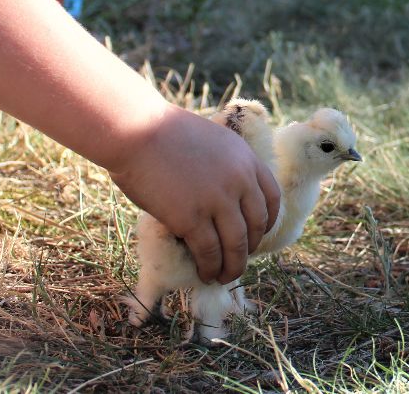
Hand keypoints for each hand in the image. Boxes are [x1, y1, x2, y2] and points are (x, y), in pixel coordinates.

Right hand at [109, 106, 280, 283]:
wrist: (137, 131)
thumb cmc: (163, 132)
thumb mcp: (212, 142)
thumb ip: (226, 167)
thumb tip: (225, 196)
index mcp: (247, 160)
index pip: (271, 198)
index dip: (267, 221)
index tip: (258, 234)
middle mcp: (240, 181)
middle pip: (256, 225)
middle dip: (250, 248)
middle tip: (238, 260)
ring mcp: (217, 201)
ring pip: (236, 244)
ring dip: (233, 266)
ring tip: (225, 276)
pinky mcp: (191, 218)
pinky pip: (209, 252)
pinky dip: (210, 267)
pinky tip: (205, 274)